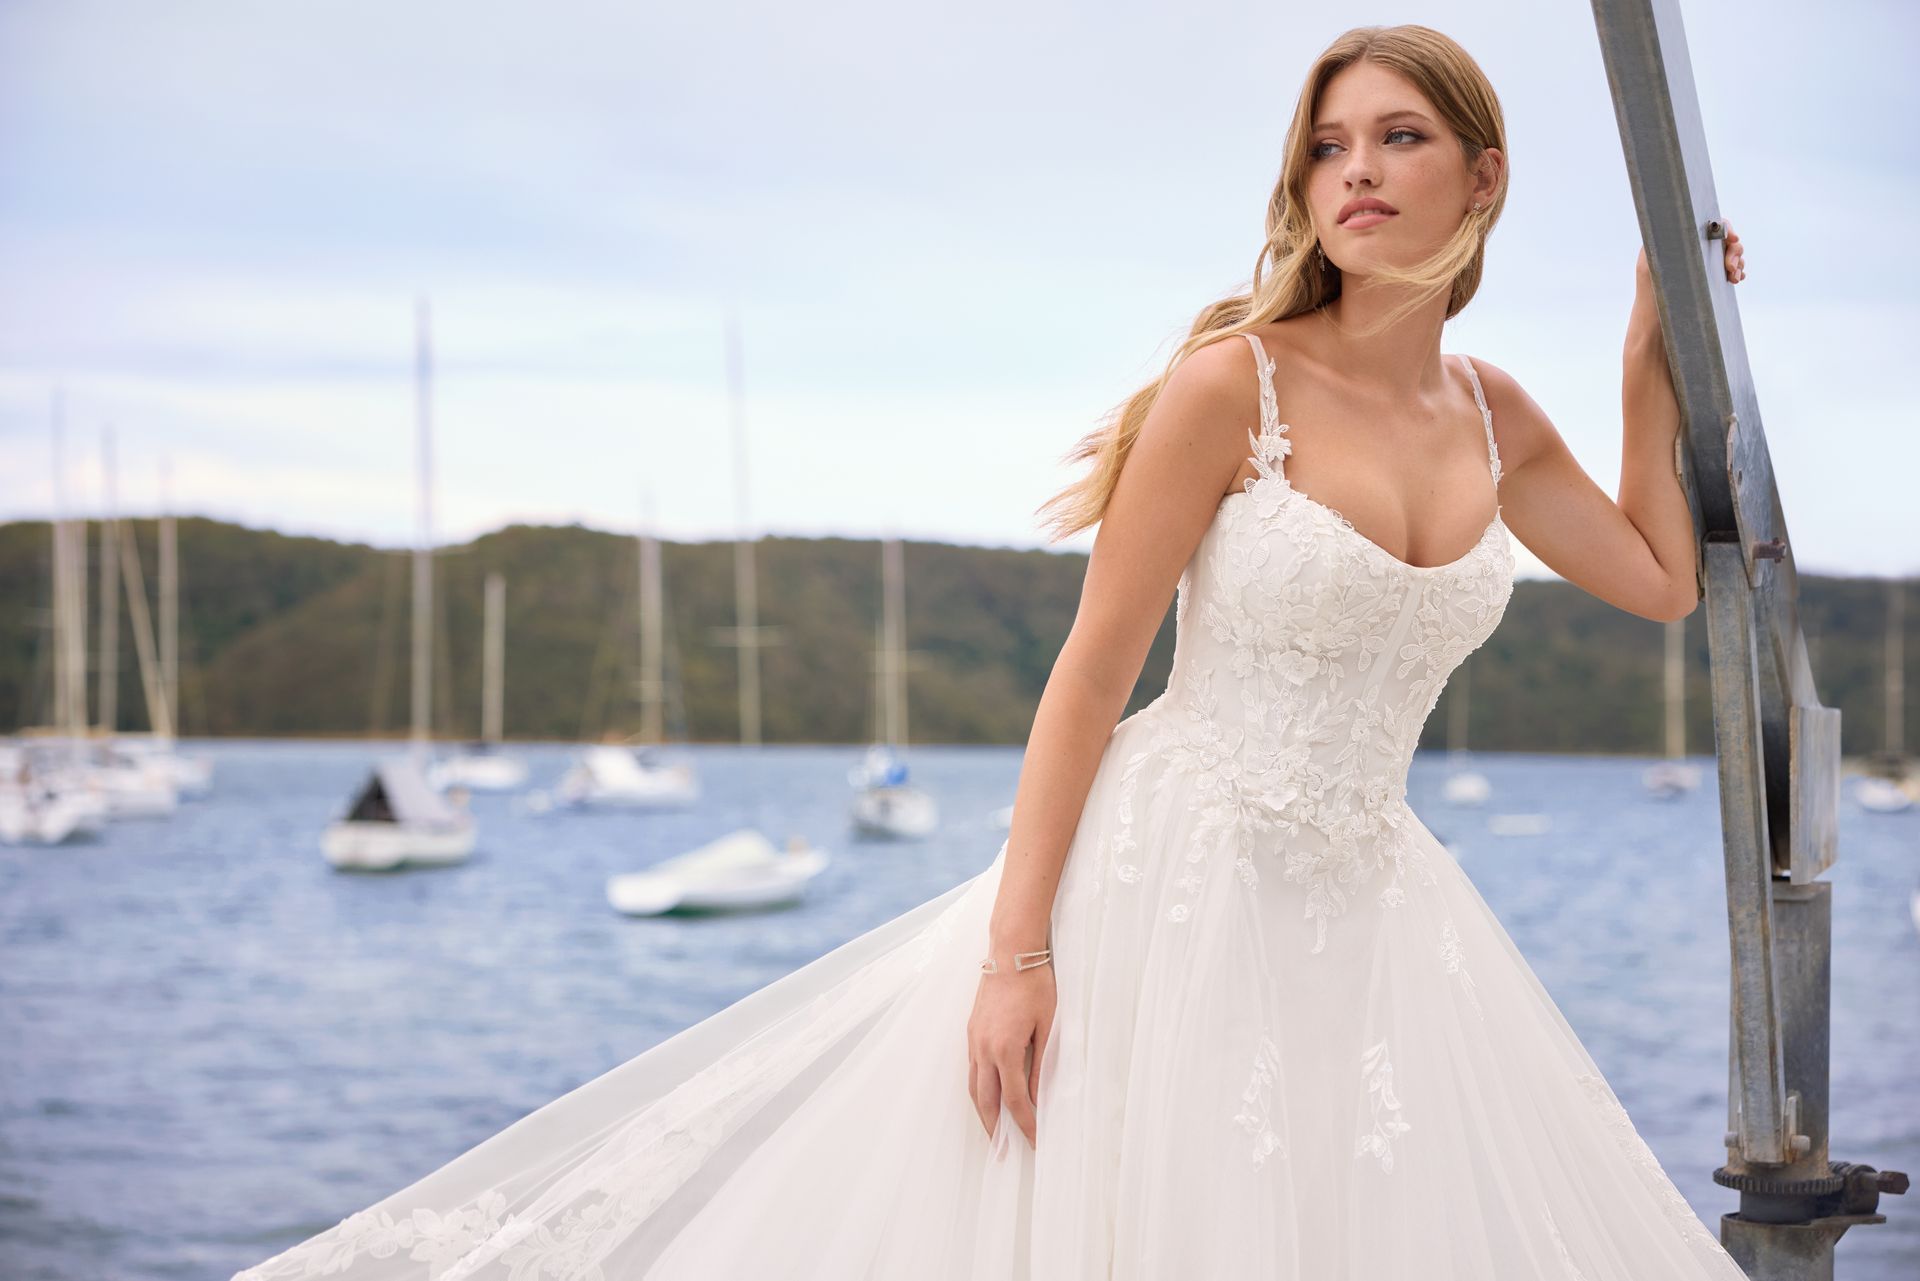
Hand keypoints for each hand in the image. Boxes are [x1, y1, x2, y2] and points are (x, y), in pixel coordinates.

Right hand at [967, 956, 1054, 1148]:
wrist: (1011, 953)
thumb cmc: (1035, 985)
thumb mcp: (1048, 1025)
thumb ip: (1041, 1064)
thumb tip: (1039, 1095)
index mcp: (1007, 1050)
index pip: (1016, 1101)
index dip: (1025, 1125)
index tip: (1035, 1141)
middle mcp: (984, 1049)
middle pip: (986, 1101)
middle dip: (995, 1130)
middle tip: (1002, 1154)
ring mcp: (974, 1040)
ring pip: (972, 1087)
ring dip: (982, 1112)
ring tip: (992, 1132)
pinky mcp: (971, 1031)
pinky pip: (970, 1069)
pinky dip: (976, 1089)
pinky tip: (985, 1095)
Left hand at [1631, 220, 1746, 345]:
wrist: (1657, 328)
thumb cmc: (1651, 297)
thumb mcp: (1648, 268)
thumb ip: (1657, 246)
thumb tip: (1668, 222)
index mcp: (1674, 242)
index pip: (1706, 226)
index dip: (1724, 229)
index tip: (1733, 240)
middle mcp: (1688, 250)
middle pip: (1722, 240)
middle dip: (1733, 252)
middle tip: (1731, 269)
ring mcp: (1700, 265)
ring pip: (1728, 254)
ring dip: (1737, 263)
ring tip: (1735, 278)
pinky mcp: (1707, 280)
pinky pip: (1729, 269)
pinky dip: (1737, 272)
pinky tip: (1736, 280)